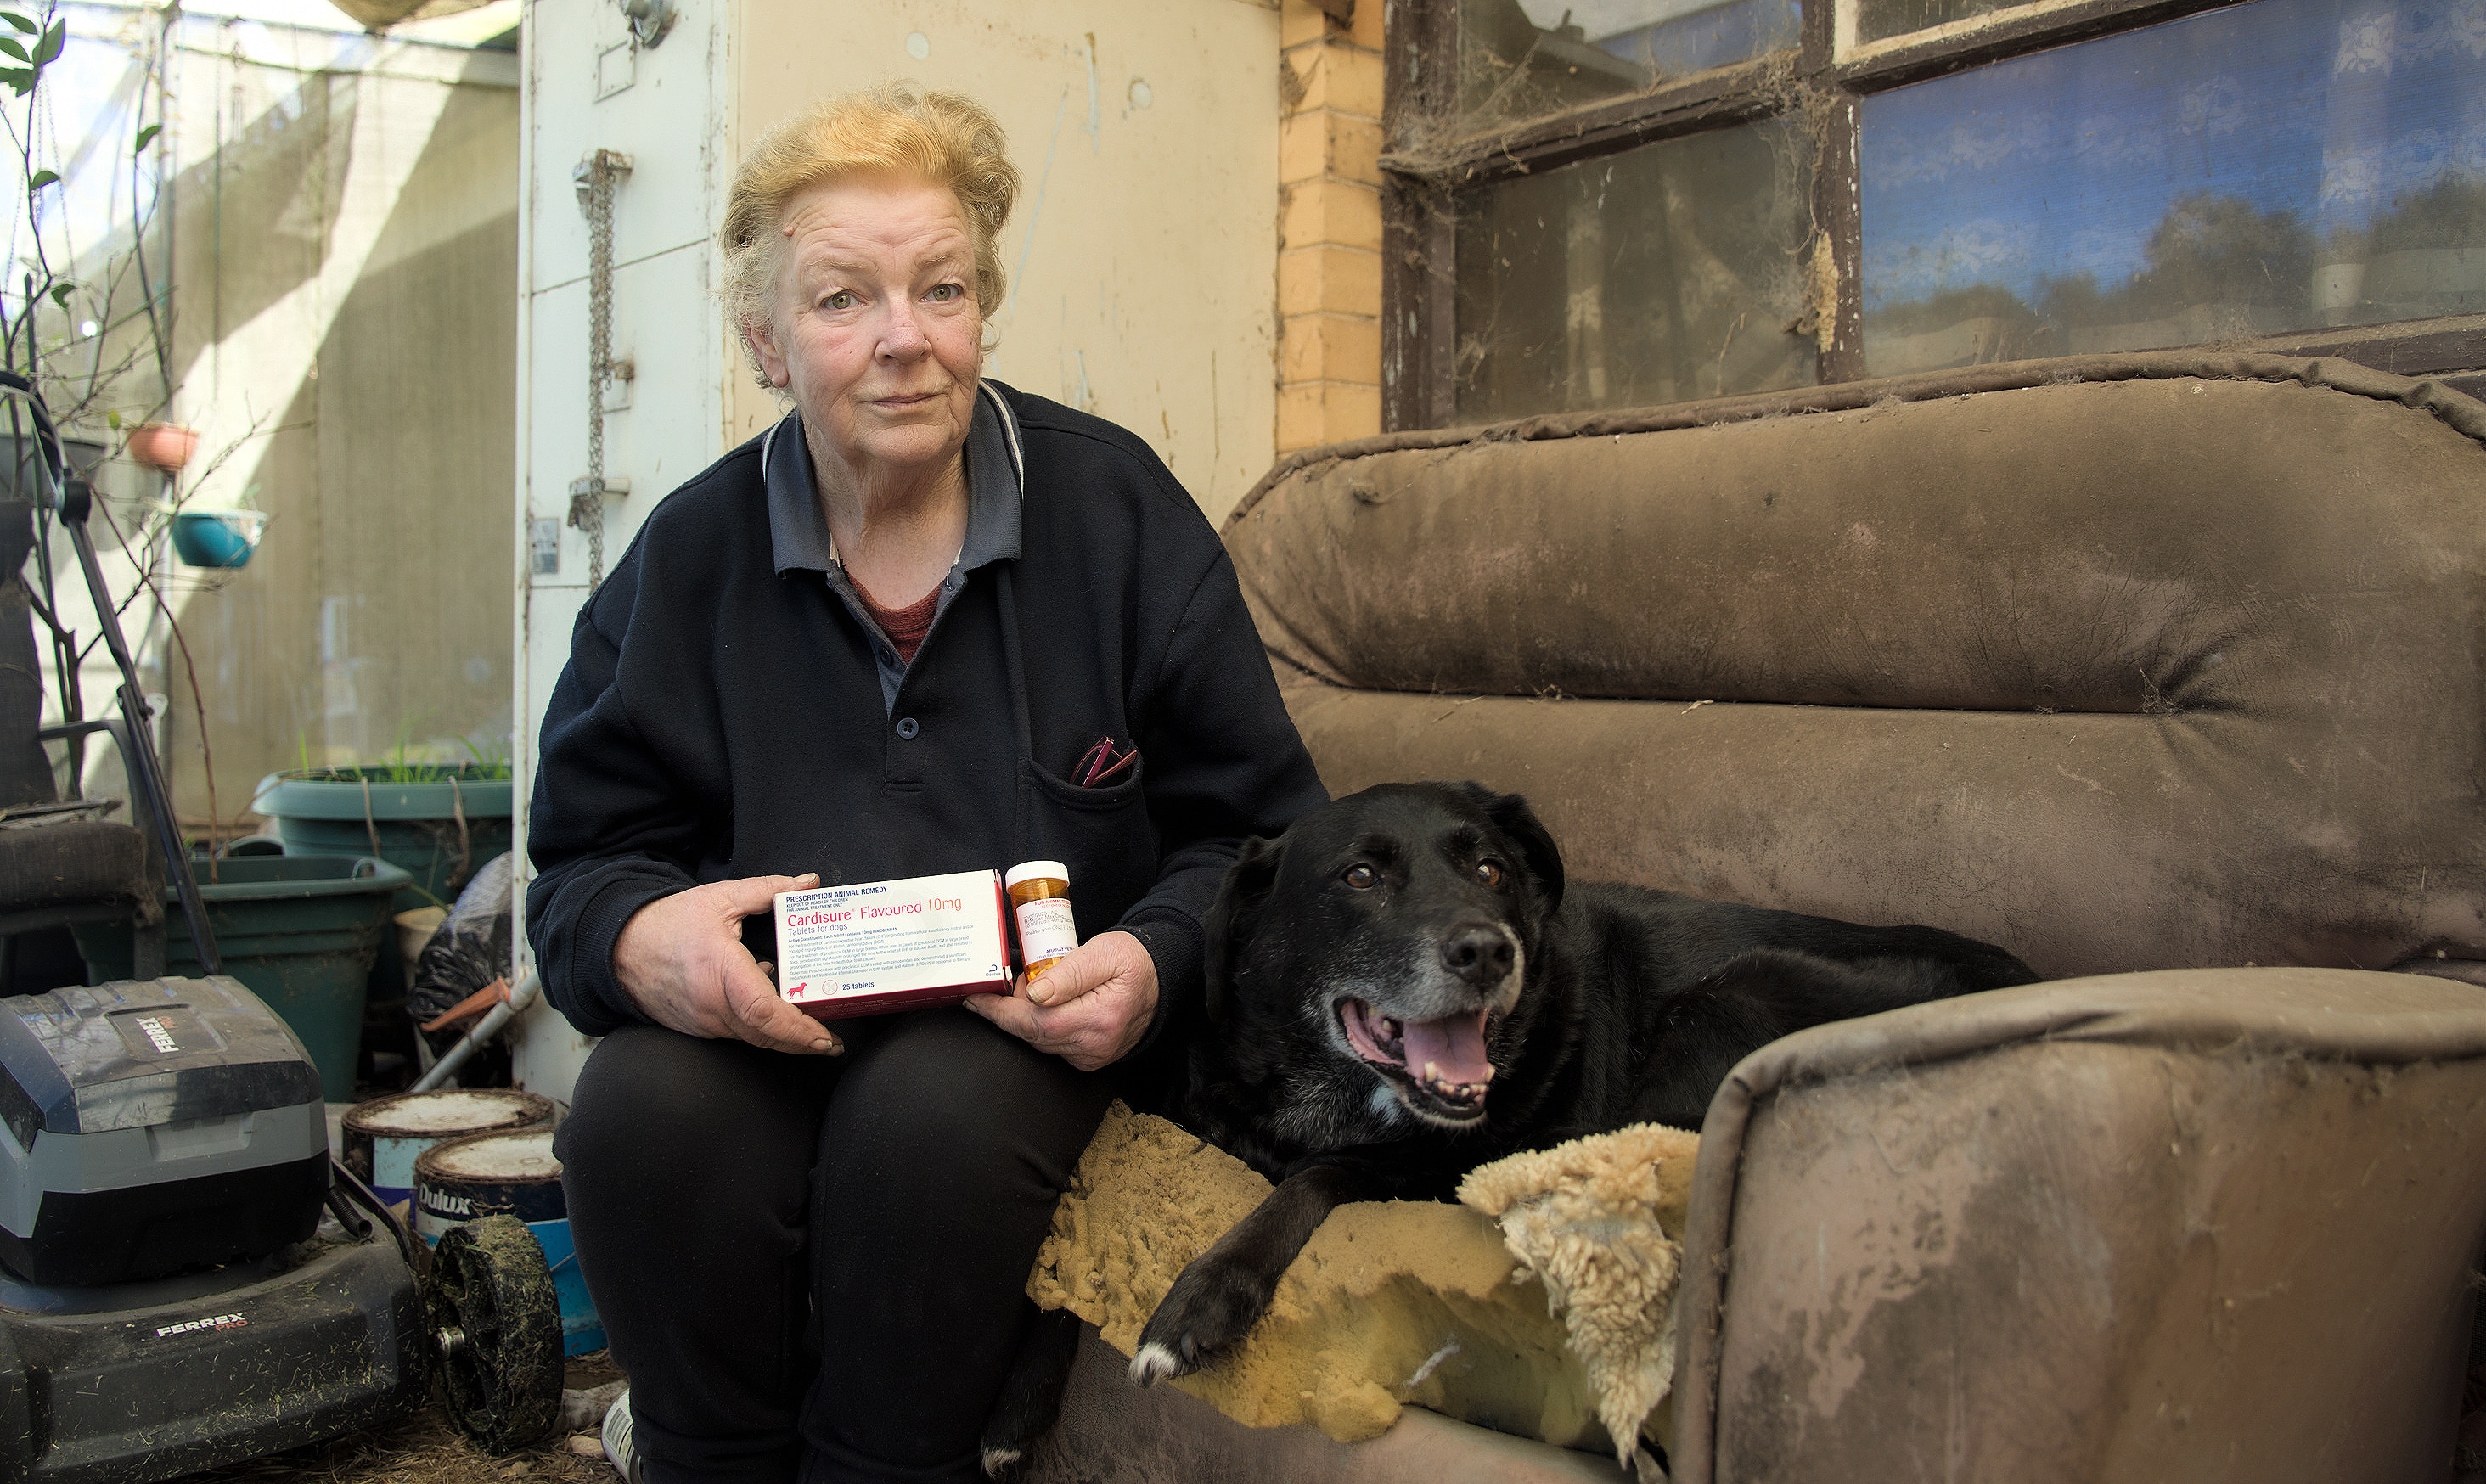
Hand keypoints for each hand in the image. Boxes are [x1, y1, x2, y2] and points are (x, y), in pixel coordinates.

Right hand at [612, 874, 842, 1054]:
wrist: (621, 946)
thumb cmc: (669, 922)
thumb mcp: (721, 898)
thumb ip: (768, 890)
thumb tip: (808, 883)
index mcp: (719, 970)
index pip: (763, 1011)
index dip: (798, 1028)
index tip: (824, 1036)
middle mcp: (710, 1004)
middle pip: (764, 1036)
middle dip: (801, 1043)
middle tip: (830, 1044)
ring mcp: (702, 1021)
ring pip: (751, 1040)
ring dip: (783, 1042)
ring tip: (814, 1036)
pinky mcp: (697, 1028)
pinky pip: (736, 1035)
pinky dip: (760, 1032)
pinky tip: (778, 1021)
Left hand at [963, 929, 1157, 1071]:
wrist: (1161, 980)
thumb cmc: (1132, 961)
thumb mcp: (1102, 953)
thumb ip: (1068, 973)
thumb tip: (1033, 995)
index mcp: (1099, 1019)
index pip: (1035, 1023)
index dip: (1000, 1013)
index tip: (974, 999)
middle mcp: (1094, 1046)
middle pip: (1033, 1035)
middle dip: (1011, 1009)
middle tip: (1012, 979)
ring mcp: (1092, 1057)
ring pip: (1040, 1041)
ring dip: (1025, 1016)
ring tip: (1033, 984)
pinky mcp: (1089, 1058)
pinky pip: (1052, 1044)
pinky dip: (1039, 1025)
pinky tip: (1044, 1004)